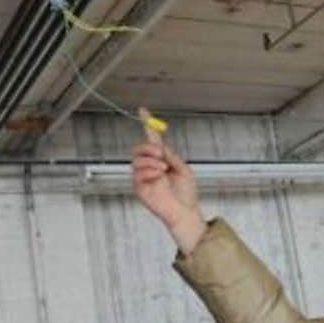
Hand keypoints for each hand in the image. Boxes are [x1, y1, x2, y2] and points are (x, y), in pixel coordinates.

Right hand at [132, 108, 205, 253]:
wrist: (184, 211)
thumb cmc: (186, 194)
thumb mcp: (183, 169)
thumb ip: (171, 155)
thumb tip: (160, 145)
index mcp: (162, 160)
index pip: (151, 139)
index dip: (147, 124)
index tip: (143, 111)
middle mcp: (151, 167)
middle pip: (139, 148)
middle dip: (149, 148)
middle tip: (161, 154)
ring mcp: (144, 177)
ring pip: (137, 160)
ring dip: (151, 161)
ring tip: (163, 169)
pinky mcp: (139, 188)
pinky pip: (137, 174)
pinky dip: (149, 172)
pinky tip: (158, 177)